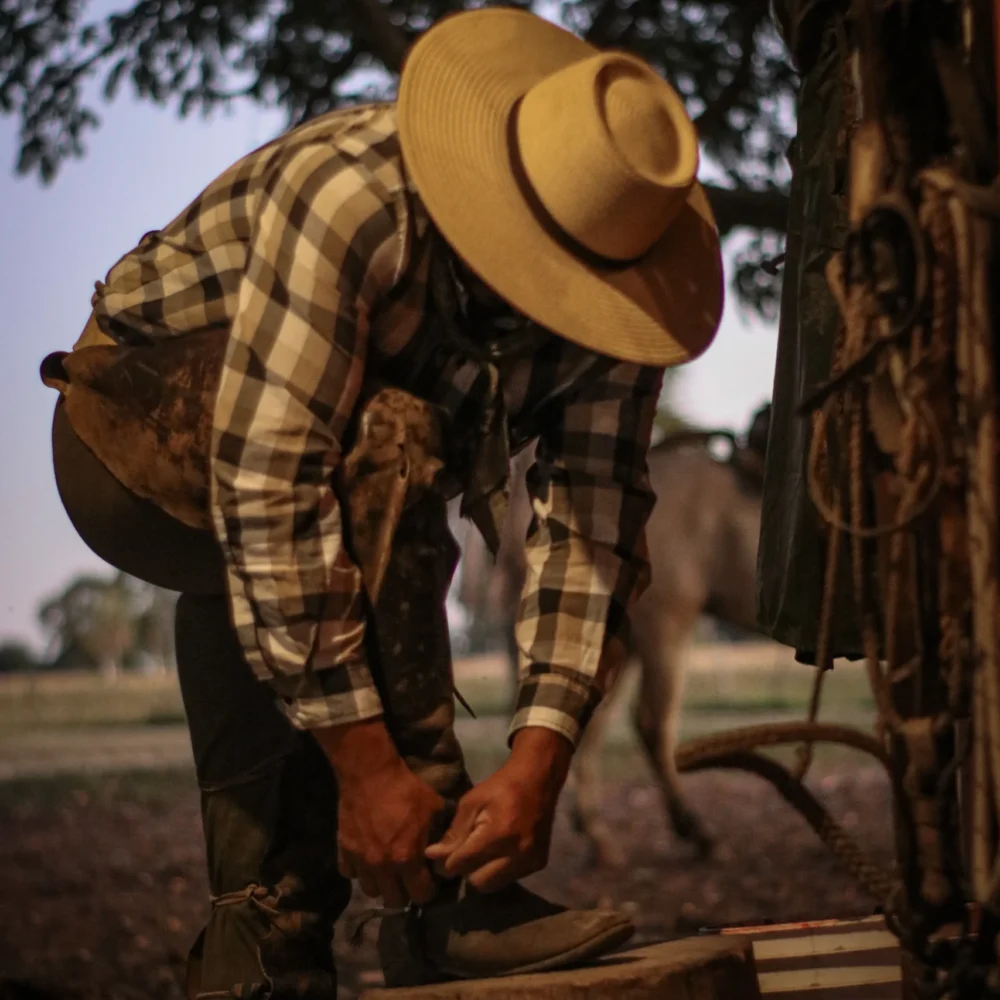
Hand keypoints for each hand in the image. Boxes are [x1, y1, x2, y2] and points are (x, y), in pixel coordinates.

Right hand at [313, 719, 444, 907]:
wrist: (370, 774)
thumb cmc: (406, 790)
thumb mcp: (433, 808)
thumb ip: (439, 835)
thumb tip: (444, 852)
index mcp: (407, 859)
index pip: (420, 896)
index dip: (428, 890)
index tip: (429, 880)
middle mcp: (382, 867)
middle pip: (394, 902)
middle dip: (405, 893)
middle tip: (409, 878)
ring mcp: (360, 861)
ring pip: (371, 891)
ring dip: (381, 884)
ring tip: (387, 870)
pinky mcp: (343, 851)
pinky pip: (350, 874)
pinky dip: (359, 870)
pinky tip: (367, 857)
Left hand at [425, 727, 572, 891]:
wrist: (538, 779)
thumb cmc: (500, 787)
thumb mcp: (472, 802)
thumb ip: (455, 832)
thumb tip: (433, 855)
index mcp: (497, 835)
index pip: (462, 864)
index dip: (445, 862)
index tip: (439, 855)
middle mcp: (516, 853)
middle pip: (478, 882)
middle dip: (465, 870)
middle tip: (463, 853)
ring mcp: (530, 861)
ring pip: (494, 885)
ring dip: (482, 874)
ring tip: (480, 853)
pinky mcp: (539, 863)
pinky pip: (510, 878)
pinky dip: (499, 871)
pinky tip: (498, 852)